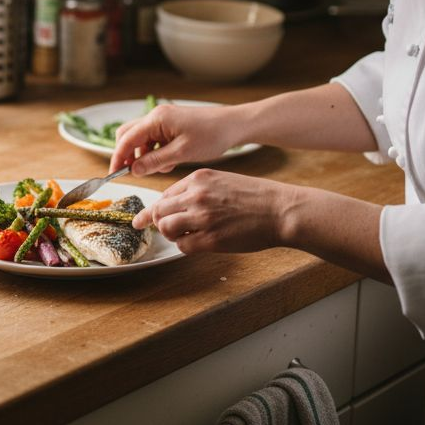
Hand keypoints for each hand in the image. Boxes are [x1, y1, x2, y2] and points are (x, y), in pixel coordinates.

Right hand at [108, 103, 244, 175]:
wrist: (233, 125)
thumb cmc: (211, 136)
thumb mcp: (181, 153)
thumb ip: (155, 161)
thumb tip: (133, 169)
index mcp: (156, 119)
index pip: (126, 139)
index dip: (118, 157)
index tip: (113, 174)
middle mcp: (156, 116)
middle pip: (129, 135)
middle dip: (128, 155)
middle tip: (133, 173)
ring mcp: (163, 120)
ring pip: (141, 139)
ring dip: (144, 155)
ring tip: (161, 168)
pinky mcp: (170, 125)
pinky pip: (154, 139)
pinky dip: (155, 152)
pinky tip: (169, 162)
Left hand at [133, 169, 297, 254]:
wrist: (281, 210)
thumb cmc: (257, 196)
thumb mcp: (223, 180)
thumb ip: (199, 189)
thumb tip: (178, 204)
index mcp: (199, 179)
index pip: (164, 194)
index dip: (154, 209)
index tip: (144, 218)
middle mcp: (196, 196)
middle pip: (159, 211)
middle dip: (159, 223)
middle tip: (165, 230)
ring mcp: (202, 218)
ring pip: (166, 228)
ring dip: (172, 235)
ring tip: (185, 236)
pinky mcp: (210, 239)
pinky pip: (183, 245)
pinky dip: (186, 246)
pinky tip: (198, 243)